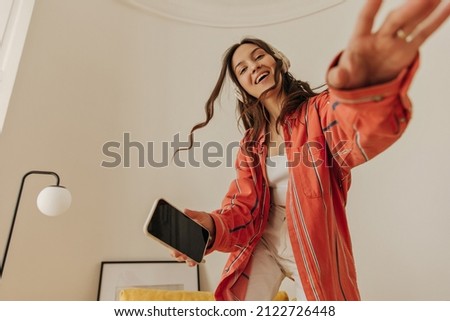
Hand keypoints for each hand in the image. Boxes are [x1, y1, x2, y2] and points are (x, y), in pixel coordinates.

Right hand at [169, 209, 214, 265]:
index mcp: (183, 233)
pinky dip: (191, 262)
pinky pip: (192, 260)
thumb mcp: (200, 215)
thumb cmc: (207, 221)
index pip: (173, 240)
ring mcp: (190, 249)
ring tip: (184, 257)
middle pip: (175, 250)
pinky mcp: (197, 253)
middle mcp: (184, 242)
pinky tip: (192, 262)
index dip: (169, 243)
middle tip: (176, 252)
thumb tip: (186, 211)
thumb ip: (193, 214)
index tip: (170, 245)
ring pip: (182, 256)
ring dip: (182, 258)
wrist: (216, 228)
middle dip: (175, 253)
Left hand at [327, 0, 449, 88]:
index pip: (365, 19)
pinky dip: (436, 21)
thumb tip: (340, 76)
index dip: (371, 7)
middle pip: (395, 20)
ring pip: (412, 22)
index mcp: (358, 41)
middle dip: (409, 8)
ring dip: (425, 8)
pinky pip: (423, 34)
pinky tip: (447, 7)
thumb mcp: (338, 80)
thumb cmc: (348, 79)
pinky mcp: (407, 51)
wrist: (361, 88)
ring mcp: (394, 43)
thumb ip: (338, 77)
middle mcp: (379, 37)